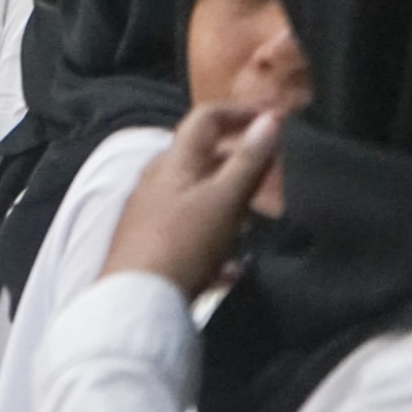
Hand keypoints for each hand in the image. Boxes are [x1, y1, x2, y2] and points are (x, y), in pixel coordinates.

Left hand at [104, 104, 280, 297]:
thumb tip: (270, 118)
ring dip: (227, 199)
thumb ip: (248, 161)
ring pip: (196, 193)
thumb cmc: (184, 242)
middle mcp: (156, 178)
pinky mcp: (149, 242)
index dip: (240, 112)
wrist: (136, 299)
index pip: (205, 118)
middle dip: (237, 160)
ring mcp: (149, 210)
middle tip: (272, 174)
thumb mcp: (224, 200)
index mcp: (173, 161)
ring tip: (255, 219)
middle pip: (200, 157)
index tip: (275, 118)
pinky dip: (214, 234)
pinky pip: (190, 227)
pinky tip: (231, 265)